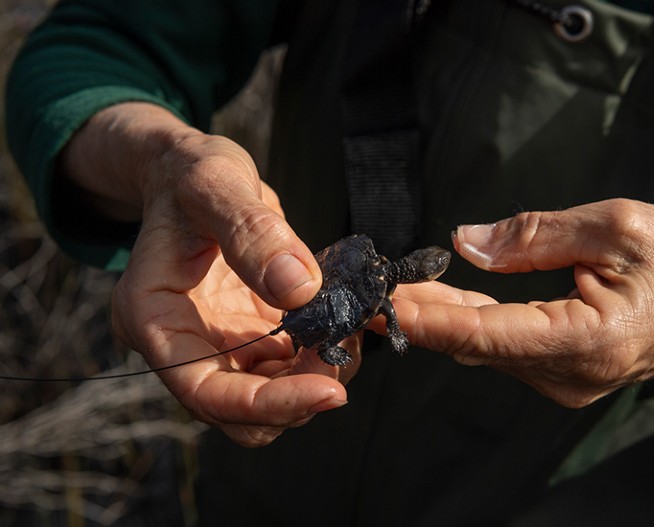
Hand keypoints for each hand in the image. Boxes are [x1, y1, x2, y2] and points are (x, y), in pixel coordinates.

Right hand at [62, 103, 356, 445]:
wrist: (189, 174)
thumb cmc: (189, 173)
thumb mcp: (215, 182)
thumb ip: (252, 232)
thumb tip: (301, 290)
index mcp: (152, 318)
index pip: (204, 392)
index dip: (267, 404)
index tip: (331, 392)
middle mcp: (181, 345)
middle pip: (237, 412)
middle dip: (296, 397)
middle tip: (345, 353)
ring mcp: (216, 344)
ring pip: (266, 397)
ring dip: (312, 379)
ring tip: (347, 330)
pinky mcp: (246, 335)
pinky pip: (284, 369)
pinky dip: (317, 357)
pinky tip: (340, 323)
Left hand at [390, 199, 653, 409]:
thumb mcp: (616, 226)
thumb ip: (535, 235)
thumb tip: (466, 241)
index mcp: (586, 340)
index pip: (489, 334)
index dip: (433, 318)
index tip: (386, 305)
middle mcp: (567, 373)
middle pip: (476, 344)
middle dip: (422, 314)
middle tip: (371, 290)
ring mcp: (562, 379)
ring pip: (484, 347)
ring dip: (440, 316)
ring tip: (394, 286)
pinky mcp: (559, 372)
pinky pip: (502, 345)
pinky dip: (468, 320)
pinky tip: (438, 297)